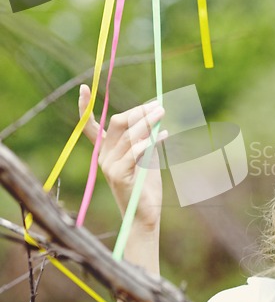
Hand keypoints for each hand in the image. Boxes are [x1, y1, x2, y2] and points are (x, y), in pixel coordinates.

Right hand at [78, 84, 167, 229]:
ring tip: (163, 114)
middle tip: (158, 107)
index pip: (89, 126)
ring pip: (129, 134)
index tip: (82, 87)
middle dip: (139, 111)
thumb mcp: (145, 156)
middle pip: (118, 123)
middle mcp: (103, 156)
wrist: (144, 214)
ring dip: (148, 122)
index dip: (84, 108)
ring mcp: (109, 166)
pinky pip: (135, 151)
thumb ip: (145, 137)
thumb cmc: (145, 185)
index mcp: (105, 151)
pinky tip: (165, 136)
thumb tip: (153, 114)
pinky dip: (150, 141)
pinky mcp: (119, 175)